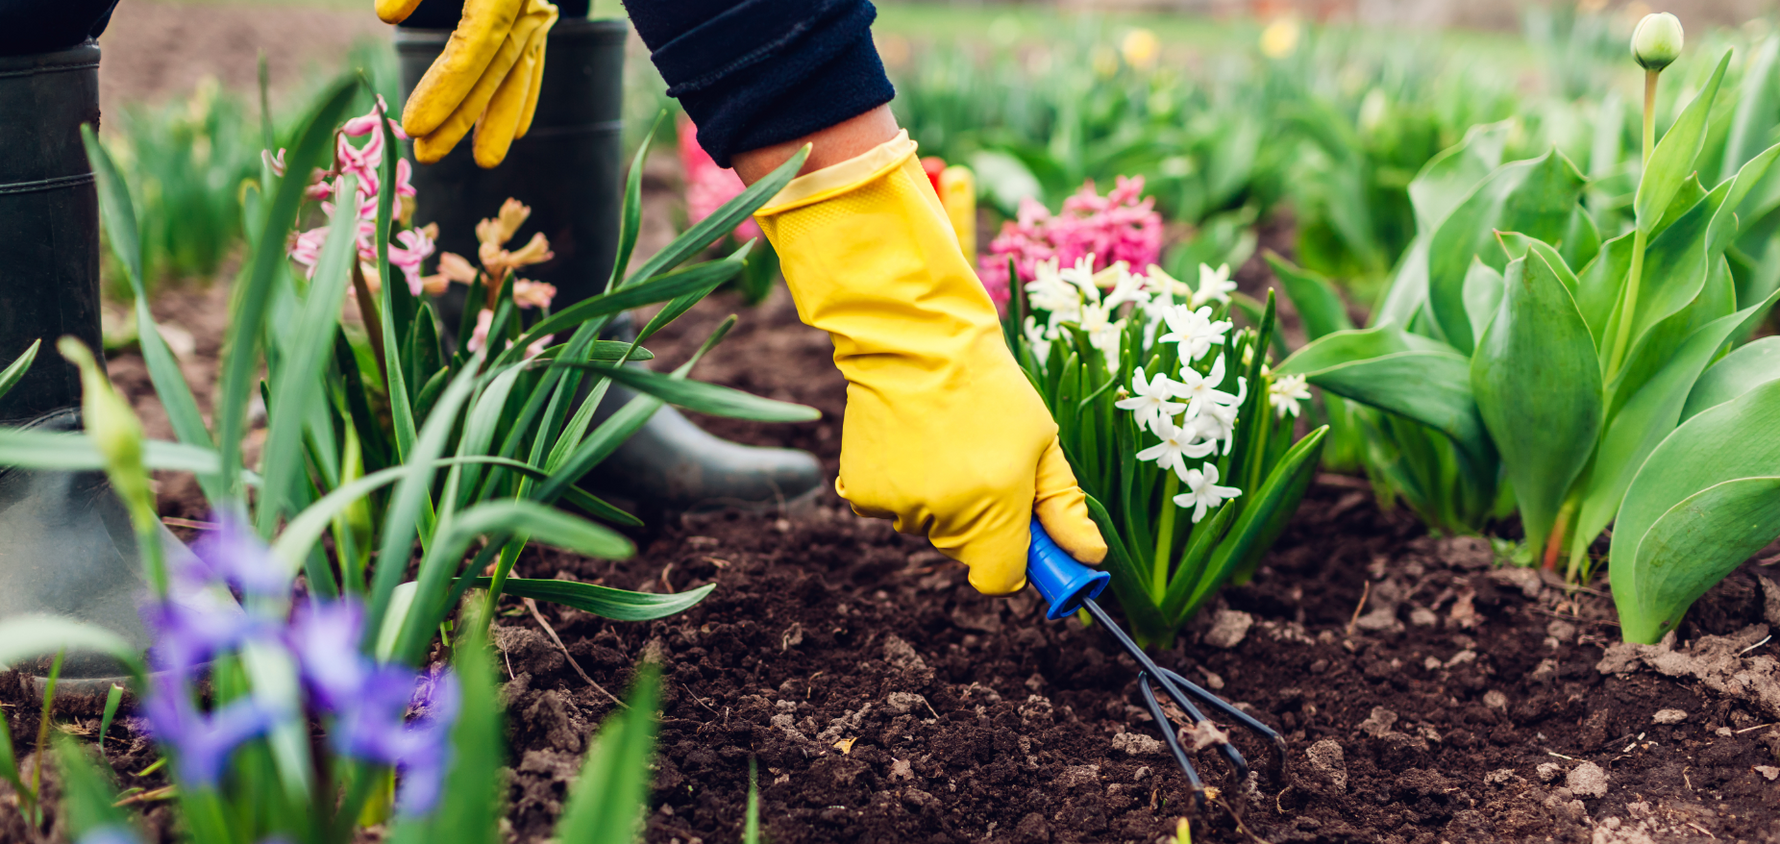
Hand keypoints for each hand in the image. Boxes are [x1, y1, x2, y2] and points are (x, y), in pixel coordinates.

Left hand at [386, 0, 557, 167]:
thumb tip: (387, 16)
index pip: (473, 50)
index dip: (445, 92)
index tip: (414, 128)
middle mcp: (525, 5)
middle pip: (494, 71)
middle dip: (461, 118)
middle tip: (427, 157)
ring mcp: (534, 9)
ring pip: (516, 71)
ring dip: (499, 119)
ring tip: (484, 161)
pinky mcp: (534, 10)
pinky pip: (531, 60)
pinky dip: (524, 95)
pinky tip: (520, 132)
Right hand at [750, 125, 1106, 593]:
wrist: (916, 339)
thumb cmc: (990, 386)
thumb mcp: (1043, 441)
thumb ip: (1065, 507)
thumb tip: (1090, 560)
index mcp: (995, 505)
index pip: (1000, 580)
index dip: (1015, 563)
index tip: (1021, 537)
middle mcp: (944, 514)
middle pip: (965, 552)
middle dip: (980, 522)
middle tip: (982, 464)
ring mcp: (898, 504)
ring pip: (928, 528)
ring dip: (939, 501)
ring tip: (944, 442)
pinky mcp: (862, 492)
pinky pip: (891, 509)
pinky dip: (902, 487)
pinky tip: (910, 443)